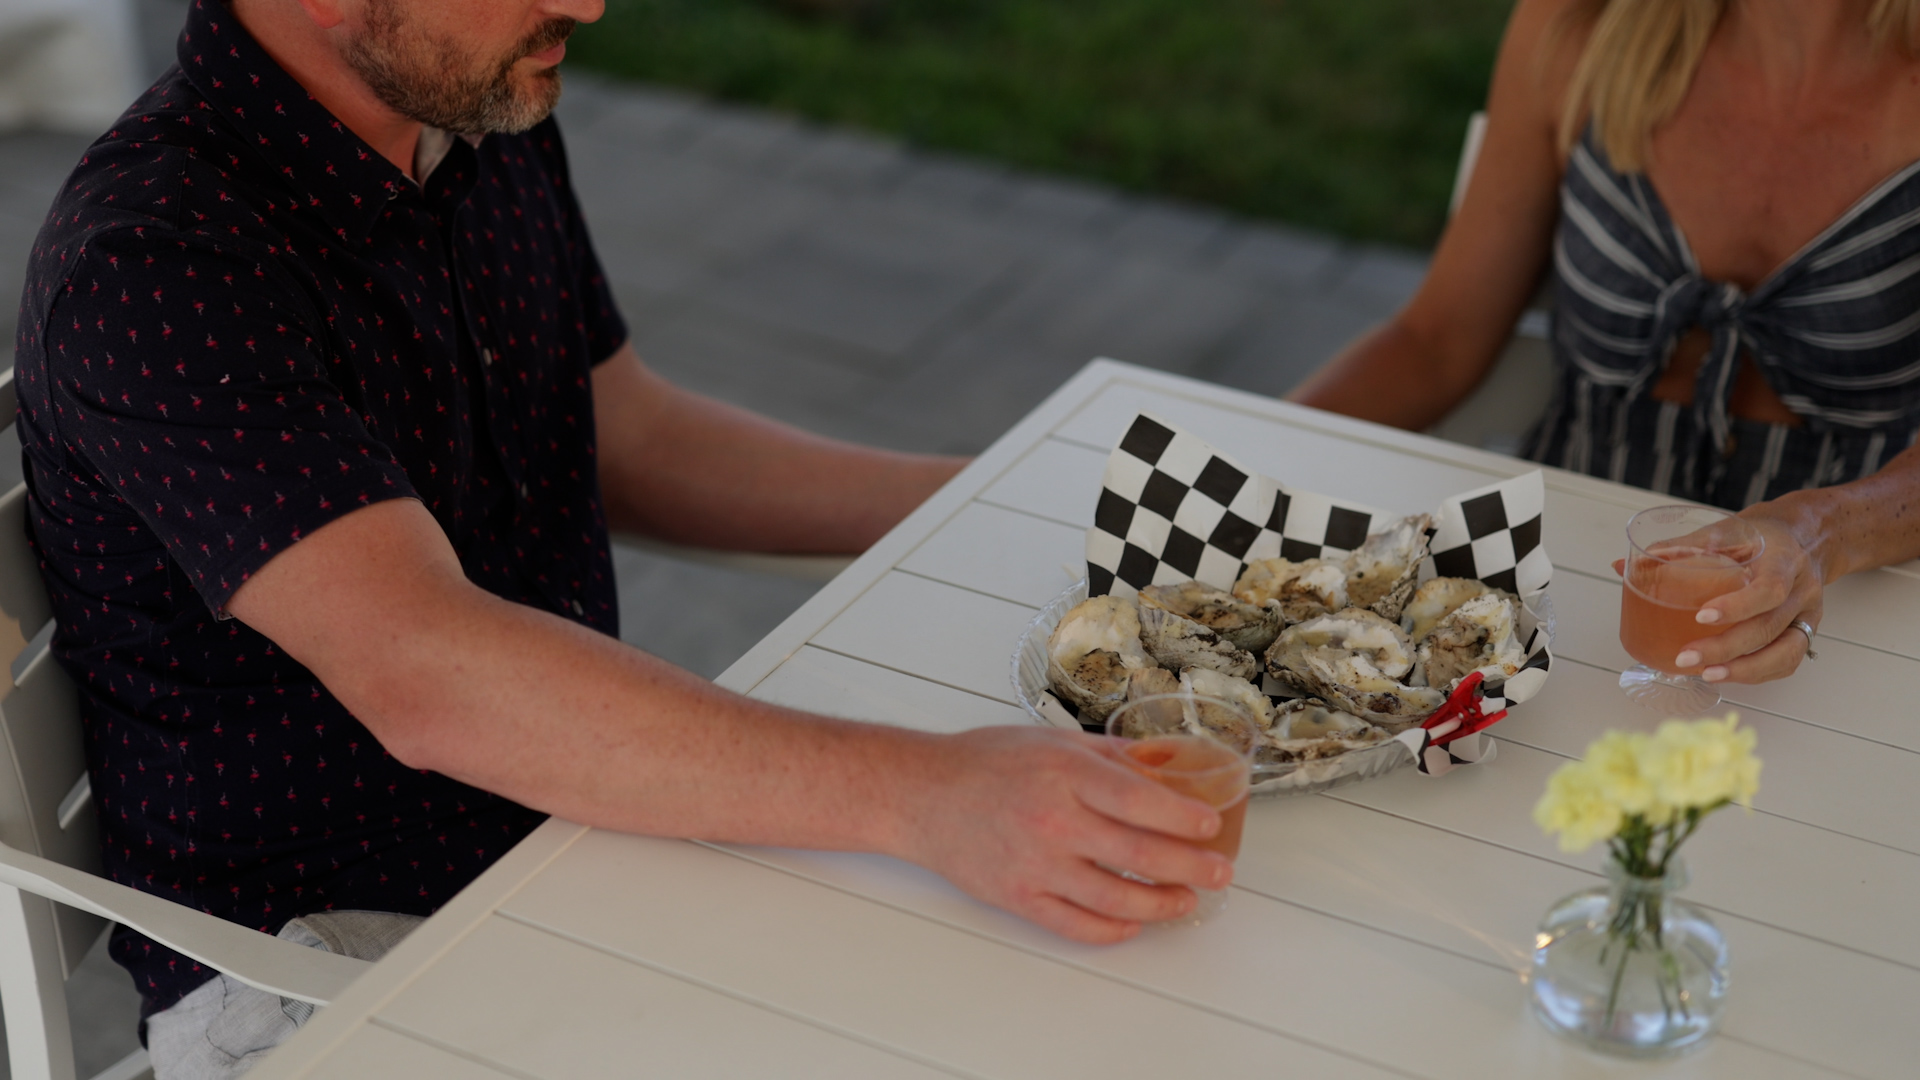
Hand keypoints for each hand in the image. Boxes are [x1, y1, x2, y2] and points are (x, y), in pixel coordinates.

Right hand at [896, 726, 1233, 943]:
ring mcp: (1035, 865)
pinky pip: (1077, 925)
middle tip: (1219, 872)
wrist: (922, 795)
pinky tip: (1134, 923)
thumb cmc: (985, 762)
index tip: (1211, 825)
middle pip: (1141, 855)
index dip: (1185, 819)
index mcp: (1067, 774)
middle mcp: (1054, 821)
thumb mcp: (1052, 741)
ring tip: (1186, 899)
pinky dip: (1113, 930)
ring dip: (1162, 904)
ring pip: (1116, 899)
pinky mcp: (1017, 897)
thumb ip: (1109, 756)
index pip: (1144, 801)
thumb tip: (1163, 766)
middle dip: (1192, 868)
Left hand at [1635, 507, 1824, 683]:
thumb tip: (1622, 566)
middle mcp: (1801, 591)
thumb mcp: (1726, 530)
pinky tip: (1727, 675)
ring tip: (1706, 675)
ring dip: (1744, 670)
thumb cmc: (1761, 535)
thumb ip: (1679, 547)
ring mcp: (1806, 615)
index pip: (1769, 588)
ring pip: (1785, 653)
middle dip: (1726, 648)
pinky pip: (1787, 661)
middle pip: (1768, 628)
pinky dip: (1757, 673)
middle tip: (1686, 657)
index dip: (1737, 606)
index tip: (1702, 617)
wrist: (1808, 536)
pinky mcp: (1805, 632)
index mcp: (1784, 560)